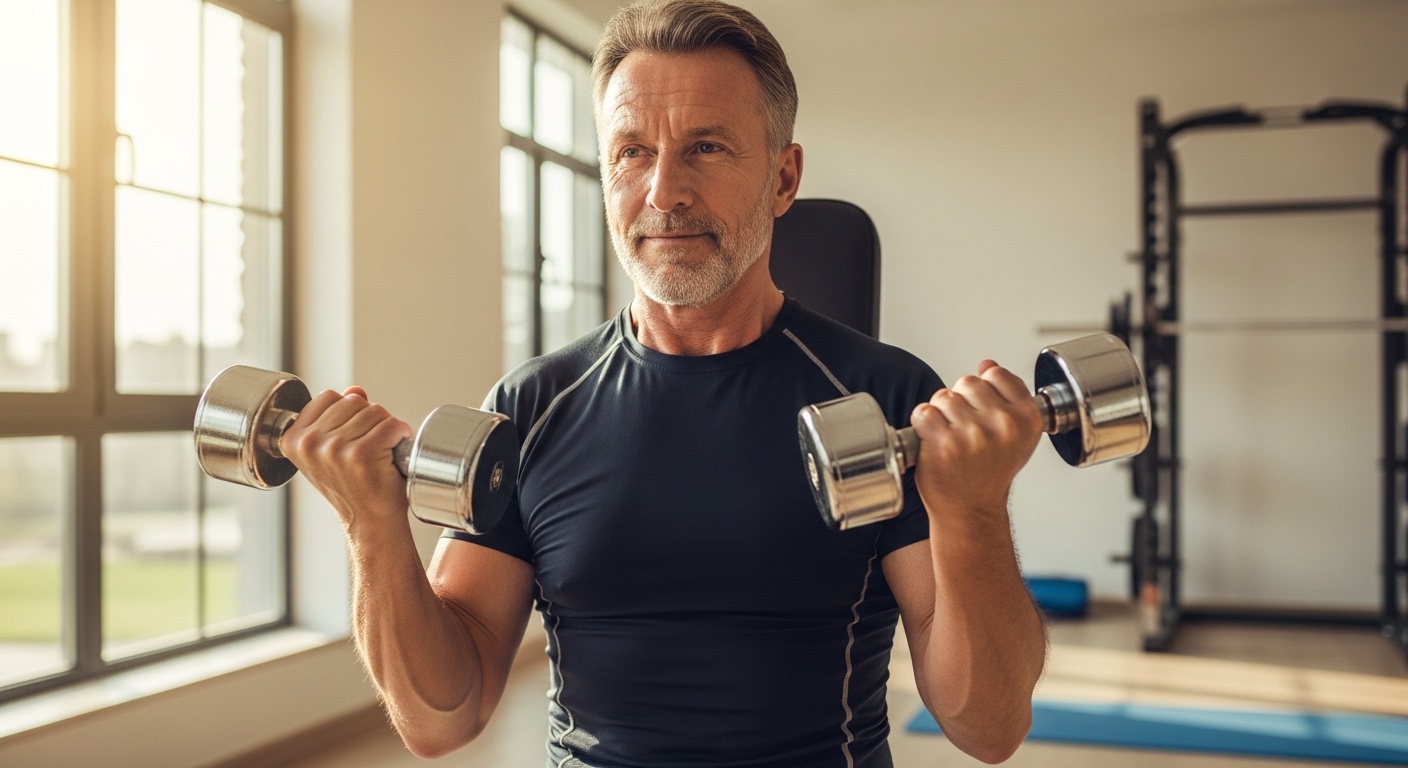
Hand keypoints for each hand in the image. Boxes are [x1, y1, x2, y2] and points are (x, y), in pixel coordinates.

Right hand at [279, 386, 414, 533]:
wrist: (369, 521)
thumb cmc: (353, 485)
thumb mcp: (331, 449)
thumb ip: (338, 415)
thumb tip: (354, 391)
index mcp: (293, 439)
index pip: (329, 396)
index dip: (348, 413)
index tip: (350, 438)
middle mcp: (310, 443)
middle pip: (354, 401)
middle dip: (369, 419)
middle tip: (368, 449)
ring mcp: (335, 449)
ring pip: (375, 411)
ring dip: (385, 428)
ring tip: (379, 454)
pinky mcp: (362, 455)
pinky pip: (392, 425)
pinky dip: (400, 435)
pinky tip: (393, 454)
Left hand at [909, 360, 1043, 521]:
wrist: (971, 510)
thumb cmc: (990, 474)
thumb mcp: (1014, 434)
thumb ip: (1006, 396)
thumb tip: (988, 365)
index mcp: (1027, 417)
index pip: (996, 374)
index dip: (983, 391)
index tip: (982, 413)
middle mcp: (1004, 424)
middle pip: (967, 382)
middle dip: (959, 401)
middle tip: (963, 430)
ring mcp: (974, 434)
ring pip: (944, 396)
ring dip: (939, 413)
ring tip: (949, 438)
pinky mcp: (945, 444)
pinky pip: (924, 412)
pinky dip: (922, 424)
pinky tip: (933, 441)